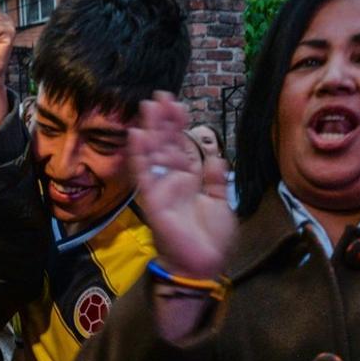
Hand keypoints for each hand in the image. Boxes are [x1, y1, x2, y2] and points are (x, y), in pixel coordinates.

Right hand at [131, 92, 237, 279]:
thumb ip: (216, 178)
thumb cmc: (211, 239)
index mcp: (188, 181)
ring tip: (148, 106)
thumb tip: (217, 156)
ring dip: (150, 130)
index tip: (178, 104)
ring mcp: (160, 189)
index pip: (181, 147)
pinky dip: (140, 155)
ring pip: (153, 154)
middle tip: (160, 96)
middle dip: (163, 120)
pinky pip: (143, 174)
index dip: (179, 126)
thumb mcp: (221, 202)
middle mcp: (172, 181)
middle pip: (165, 144)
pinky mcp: (152, 200)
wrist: (203, 264)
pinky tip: (138, 134)